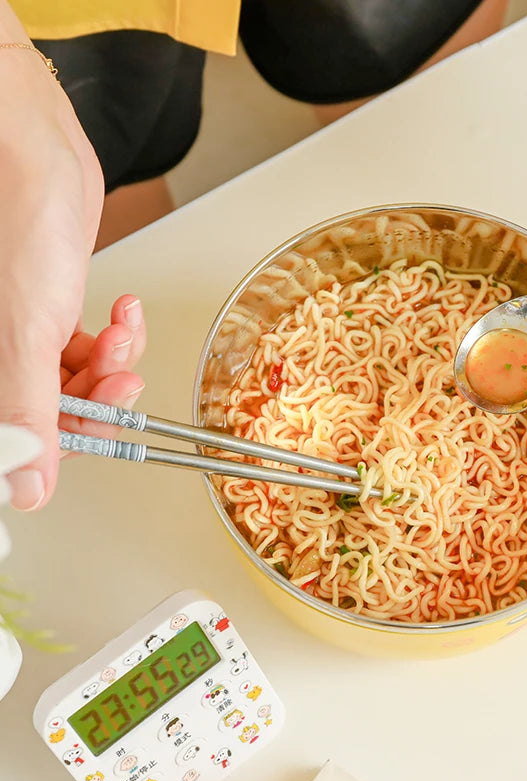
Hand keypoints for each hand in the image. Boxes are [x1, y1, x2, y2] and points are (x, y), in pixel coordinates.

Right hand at [0, 10, 145, 510]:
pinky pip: (89, 349)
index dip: (57, 447)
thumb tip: (27, 490)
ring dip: (114, 365)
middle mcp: (0, 354)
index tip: (93, 436)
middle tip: (120, 380)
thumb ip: (28, 413)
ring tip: (122, 335)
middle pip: (52, 415)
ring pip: (77, 383)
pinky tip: (123, 312)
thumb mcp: (25, 333)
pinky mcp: (49, 313)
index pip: (17, 441)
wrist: (36, 152)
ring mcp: (22, 336)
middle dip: (97, 399)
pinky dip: (117, 338)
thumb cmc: (19, 223)